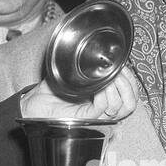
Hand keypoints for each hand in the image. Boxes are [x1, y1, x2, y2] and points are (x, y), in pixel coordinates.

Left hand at [21, 66, 138, 120]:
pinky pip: (103, 107)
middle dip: (128, 82)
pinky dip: (105, 93)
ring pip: (123, 106)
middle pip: (131, 102)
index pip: (131, 94)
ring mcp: (96, 115)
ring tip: (109, 76)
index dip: (131, 80)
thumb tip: (99, 47)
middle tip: (118, 69)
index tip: (123, 65)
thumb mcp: (73, 71)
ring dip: (119, 87)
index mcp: (104, 98)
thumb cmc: (52, 88)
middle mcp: (103, 108)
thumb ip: (87, 63)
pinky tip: (99, 85)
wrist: (34, 103)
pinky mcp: (86, 118)